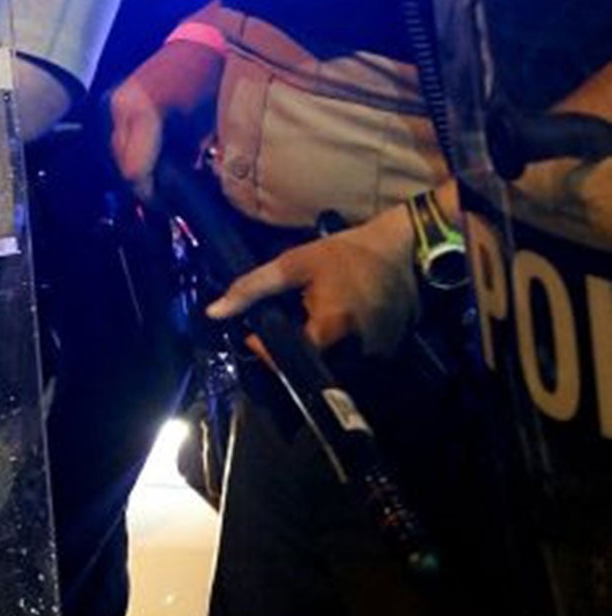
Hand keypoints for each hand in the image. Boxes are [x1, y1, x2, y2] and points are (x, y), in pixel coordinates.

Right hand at [109, 37, 224, 199]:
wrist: (203, 46)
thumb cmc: (210, 82)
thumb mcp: (204, 126)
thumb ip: (186, 157)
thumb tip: (177, 189)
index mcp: (142, 113)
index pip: (135, 169)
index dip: (151, 194)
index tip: (167, 207)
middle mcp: (120, 108)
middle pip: (122, 164)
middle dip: (142, 184)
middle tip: (165, 200)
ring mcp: (115, 103)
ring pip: (117, 152)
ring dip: (136, 168)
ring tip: (159, 180)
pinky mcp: (116, 101)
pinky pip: (119, 137)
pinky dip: (133, 151)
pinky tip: (151, 158)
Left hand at [206, 206, 419, 357]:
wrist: (401, 250)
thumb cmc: (345, 254)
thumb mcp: (293, 264)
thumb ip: (252, 288)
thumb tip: (214, 312)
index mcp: (332, 329)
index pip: (290, 361)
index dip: (269, 352)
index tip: (257, 336)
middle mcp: (358, 351)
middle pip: (312, 364)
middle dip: (293, 350)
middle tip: (287, 324)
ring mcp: (377, 354)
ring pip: (334, 364)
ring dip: (317, 348)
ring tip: (312, 319)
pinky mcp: (389, 352)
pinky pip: (355, 359)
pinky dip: (340, 346)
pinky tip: (336, 319)